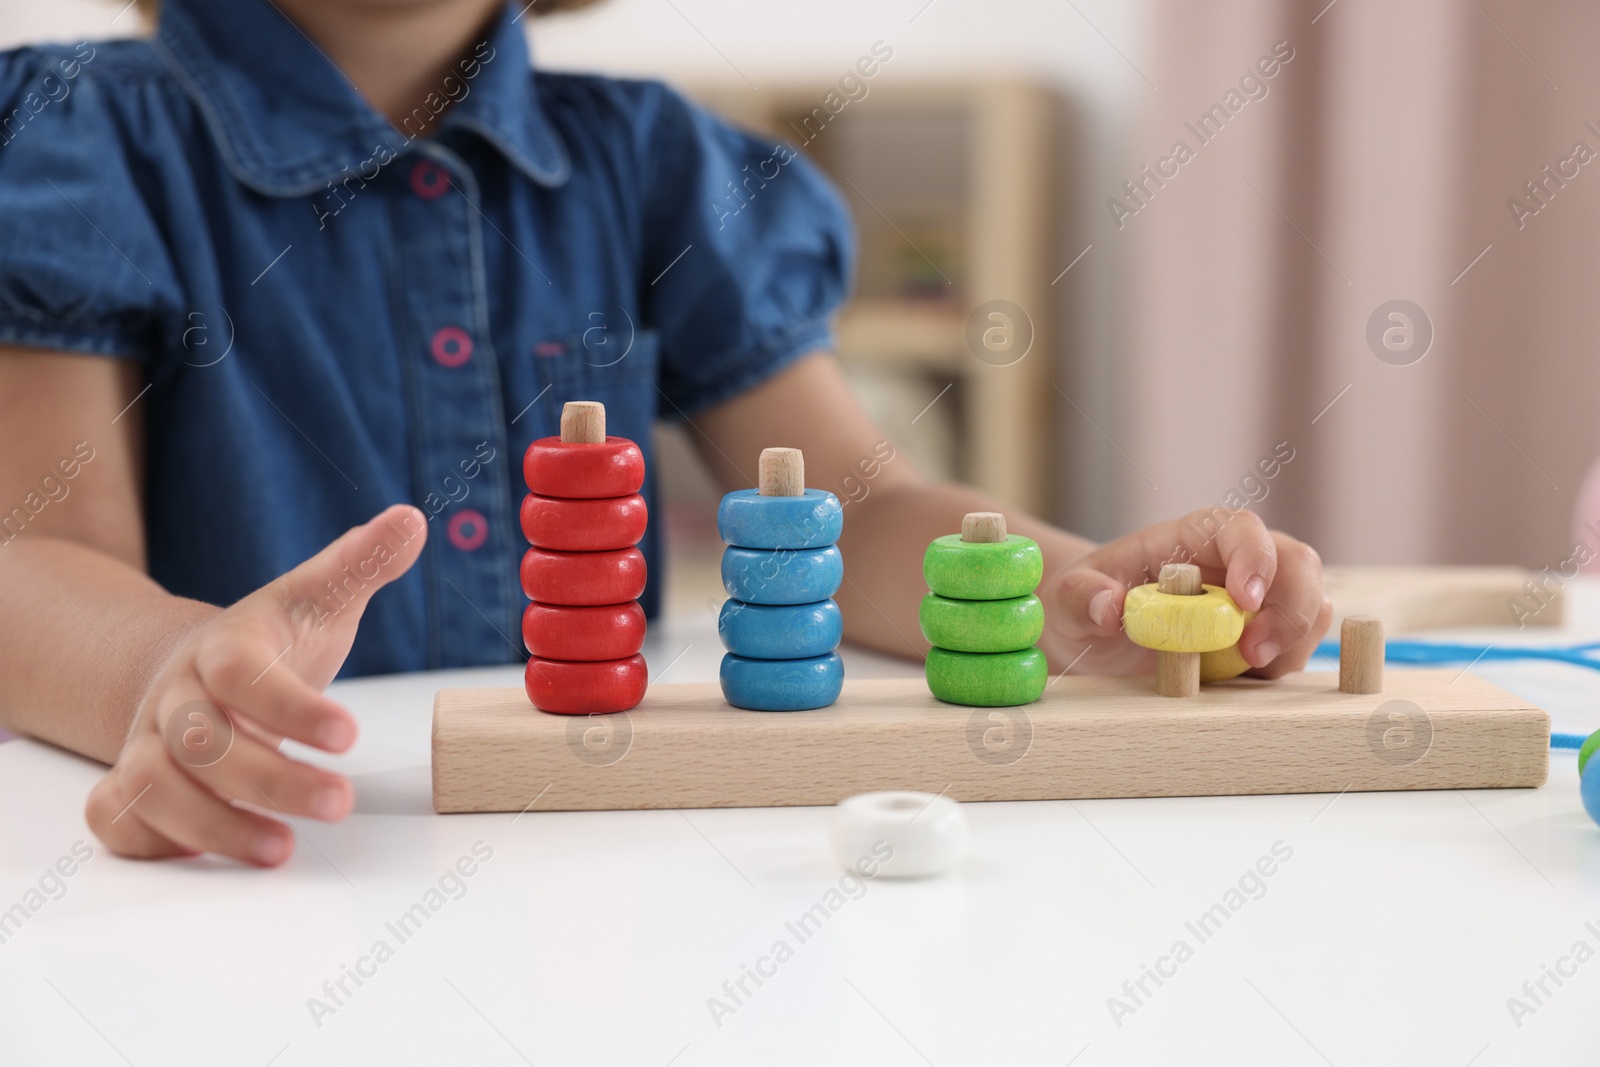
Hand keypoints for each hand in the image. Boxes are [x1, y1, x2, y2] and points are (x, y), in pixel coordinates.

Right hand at [85, 505, 426, 864]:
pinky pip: (117, 817)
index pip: (241, 674)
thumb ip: (361, 565)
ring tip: (283, 849)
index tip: (351, 735)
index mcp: (223, 648)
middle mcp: (176, 696)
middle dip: (270, 780)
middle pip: (200, 742)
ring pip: (151, 788)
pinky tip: (215, 853)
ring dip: (215, 826)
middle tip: (339, 803)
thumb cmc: (272, 641)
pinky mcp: (131, 784)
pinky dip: (154, 842)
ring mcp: (146, 742)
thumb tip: (411, 521)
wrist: (194, 667)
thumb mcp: (318, 599)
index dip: (290, 707)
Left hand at [1040, 508, 1330, 677]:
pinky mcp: (1261, 633)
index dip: (1254, 558)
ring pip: (1310, 604)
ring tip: (1247, 669)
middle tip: (1254, 653)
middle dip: (1290, 608)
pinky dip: (1286, 661)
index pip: (1241, 528)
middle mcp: (1234, 560)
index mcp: (1192, 537)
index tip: (1243, 600)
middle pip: (1295, 563)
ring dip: (1293, 640)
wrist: (1091, 628)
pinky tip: (1245, 677)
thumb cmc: (1084, 599)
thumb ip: (1085, 597)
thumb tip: (1110, 607)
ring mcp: (1256, 596)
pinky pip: (1298, 642)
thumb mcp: (1068, 597)